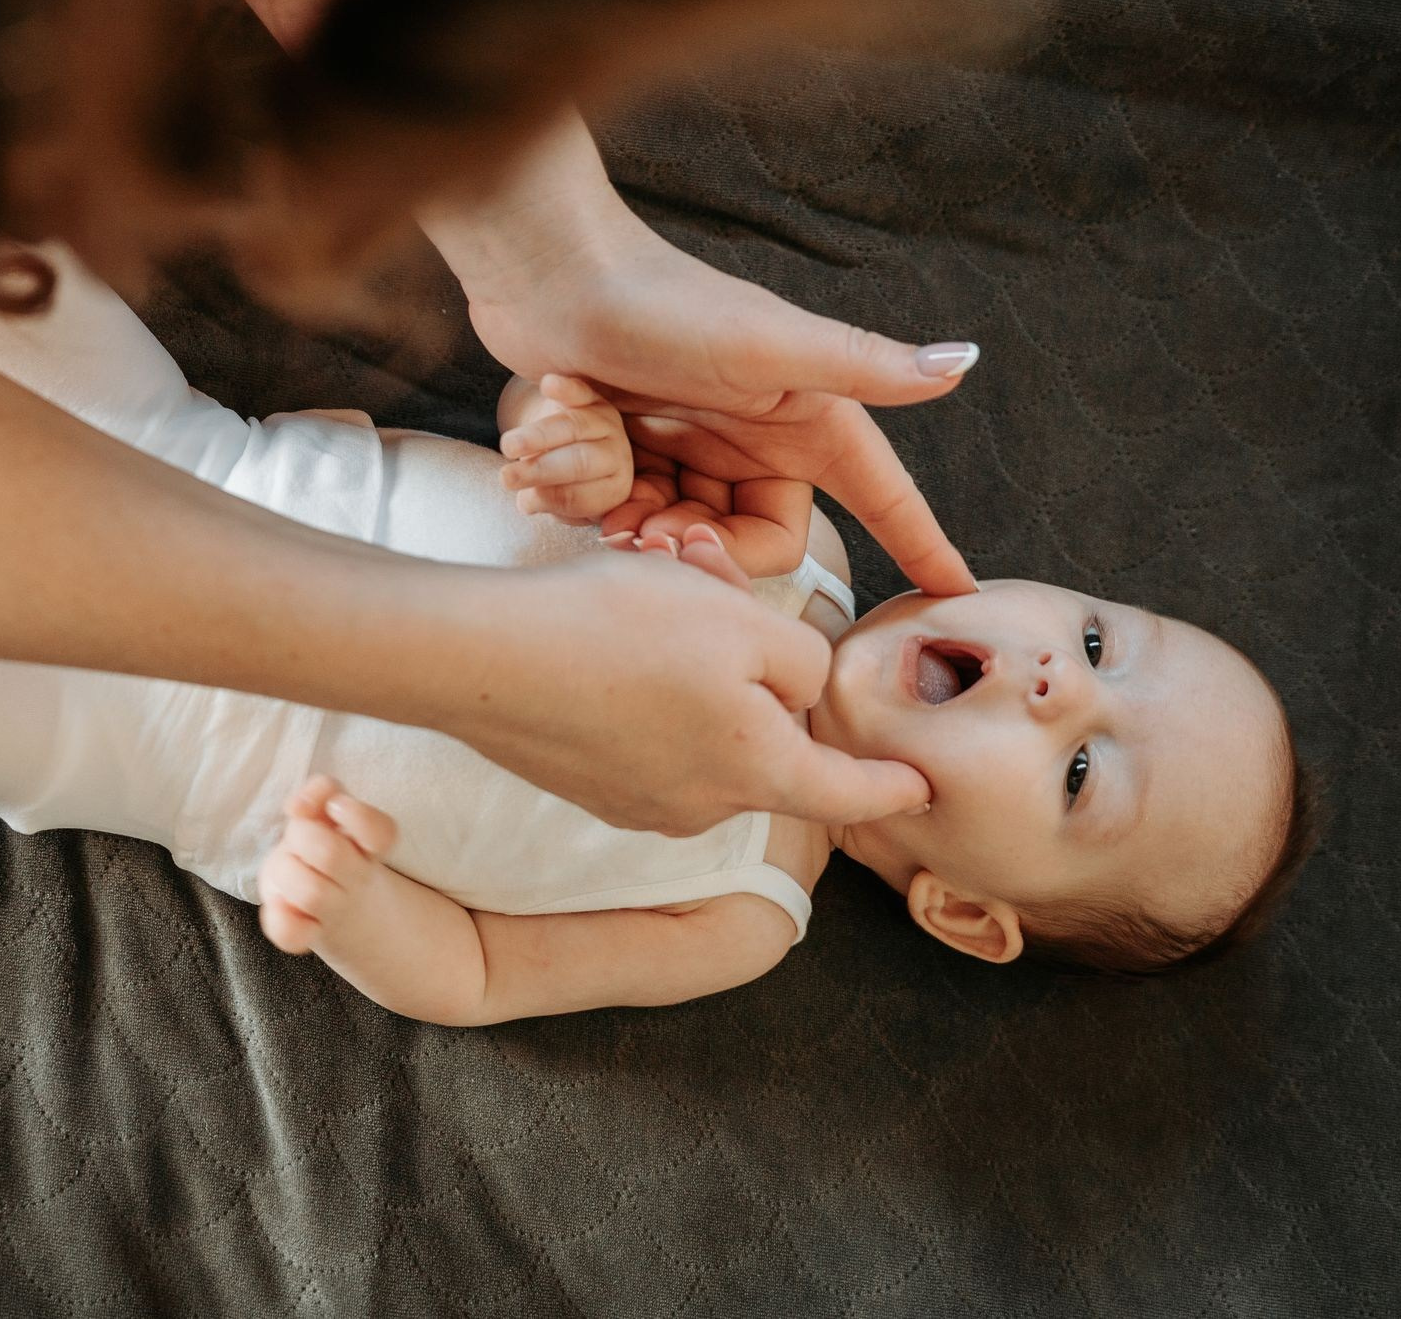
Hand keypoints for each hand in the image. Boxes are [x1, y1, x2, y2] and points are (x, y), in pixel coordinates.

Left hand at [258, 776, 399, 954]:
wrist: (338, 910)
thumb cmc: (325, 849)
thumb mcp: (327, 814)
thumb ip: (319, 793)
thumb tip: (298, 805)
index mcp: (367, 847)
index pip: (381, 833)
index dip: (356, 815)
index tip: (334, 808)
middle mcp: (357, 879)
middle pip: (331, 855)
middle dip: (302, 835)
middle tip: (299, 839)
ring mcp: (334, 910)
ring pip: (311, 893)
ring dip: (286, 871)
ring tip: (288, 869)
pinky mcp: (307, 934)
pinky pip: (292, 934)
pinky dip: (279, 918)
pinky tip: (280, 904)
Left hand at [422, 114, 976, 597]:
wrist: (547, 273)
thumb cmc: (660, 301)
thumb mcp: (766, 342)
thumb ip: (860, 364)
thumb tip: (963, 361)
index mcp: (804, 417)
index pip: (880, 496)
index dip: (918, 543)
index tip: (956, 593)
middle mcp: (753, 436)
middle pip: (754, 543)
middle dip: (702, 551)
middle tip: (652, 535)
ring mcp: (688, 445)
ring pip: (678, 534)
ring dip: (632, 525)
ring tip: (601, 500)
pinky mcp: (629, 449)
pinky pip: (620, 511)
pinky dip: (585, 498)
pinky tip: (550, 473)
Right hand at [444, 544, 929, 835]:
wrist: (478, 658)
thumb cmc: (615, 630)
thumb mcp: (740, 621)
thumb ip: (801, 661)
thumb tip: (802, 688)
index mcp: (757, 769)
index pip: (848, 792)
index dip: (892, 786)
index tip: (922, 789)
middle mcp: (703, 805)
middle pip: (768, 746)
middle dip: (764, 677)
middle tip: (726, 595)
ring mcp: (637, 803)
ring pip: (704, 736)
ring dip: (702, 676)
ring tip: (659, 598)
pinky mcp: (587, 784)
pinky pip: (648, 739)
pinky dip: (650, 694)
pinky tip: (612, 641)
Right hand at [498, 374, 634, 521]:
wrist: (569, 448)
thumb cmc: (562, 483)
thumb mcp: (557, 499)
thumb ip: (546, 501)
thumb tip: (527, 502)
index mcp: (613, 489)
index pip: (583, 497)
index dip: (552, 499)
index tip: (524, 502)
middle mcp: (616, 455)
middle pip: (580, 462)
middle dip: (541, 471)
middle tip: (507, 478)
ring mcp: (606, 423)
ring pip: (573, 427)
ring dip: (537, 436)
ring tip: (507, 447)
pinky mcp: (591, 397)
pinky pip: (581, 392)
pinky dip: (565, 388)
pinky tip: (548, 384)